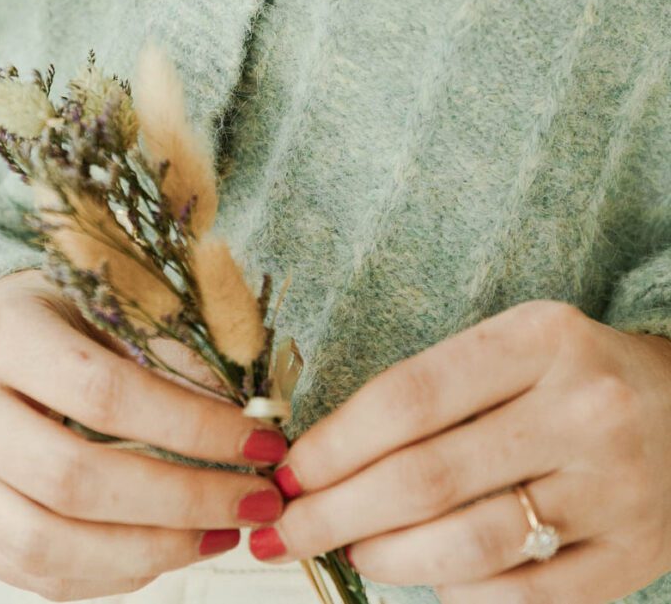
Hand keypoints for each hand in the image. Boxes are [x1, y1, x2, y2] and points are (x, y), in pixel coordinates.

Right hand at [0, 267, 287, 600]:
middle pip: (73, 480)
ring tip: (221, 531)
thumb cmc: (55, 309)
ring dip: (152, 550)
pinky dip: (112, 573)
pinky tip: (168, 549)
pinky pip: (35, 573)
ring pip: (48, 544)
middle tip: (255, 499)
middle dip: (181, 500)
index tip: (260, 441)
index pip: (103, 394)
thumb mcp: (107, 299)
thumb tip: (250, 410)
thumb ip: (167, 346)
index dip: (190, 426)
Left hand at [246, 299, 670, 602]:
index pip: (409, 397)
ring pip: (470, 544)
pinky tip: (428, 577)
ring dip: (388, 556)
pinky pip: (524, 597)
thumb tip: (325, 459)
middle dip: (337, 511)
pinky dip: (460, 594)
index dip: (335, 443)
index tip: (287, 470)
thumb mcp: (514, 347)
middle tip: (285, 528)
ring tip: (351, 548)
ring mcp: (611, 489)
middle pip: (427, 477)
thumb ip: (434, 392)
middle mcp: (580, 410)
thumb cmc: (571, 374)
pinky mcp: (632, 555)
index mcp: (540, 339)